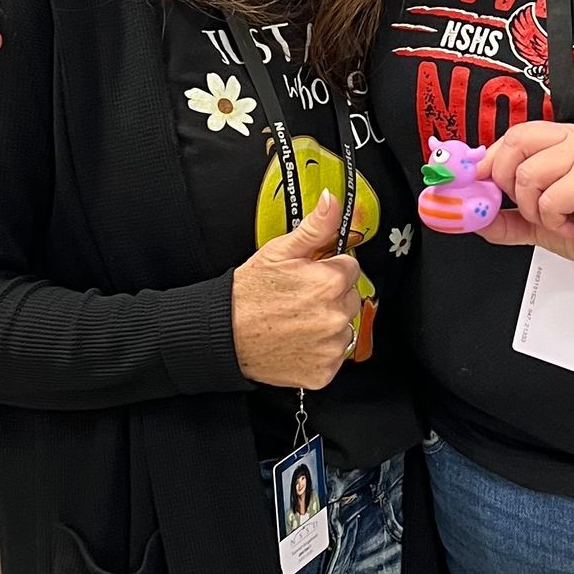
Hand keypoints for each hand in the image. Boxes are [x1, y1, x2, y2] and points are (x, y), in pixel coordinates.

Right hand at [231, 193, 364, 387]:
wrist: (223, 335)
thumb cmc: (247, 295)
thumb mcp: (279, 252)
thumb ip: (314, 227)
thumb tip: (332, 202)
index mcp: (329, 282)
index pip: (350, 268)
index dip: (329, 269)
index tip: (310, 276)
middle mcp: (336, 315)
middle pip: (350, 297)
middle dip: (331, 296)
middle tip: (300, 299)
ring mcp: (331, 346)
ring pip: (344, 327)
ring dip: (328, 324)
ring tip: (297, 321)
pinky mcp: (324, 371)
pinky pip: (333, 355)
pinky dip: (319, 351)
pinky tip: (297, 341)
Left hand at [478, 123, 573, 283]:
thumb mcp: (539, 221)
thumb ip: (505, 217)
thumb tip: (473, 216)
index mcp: (560, 140)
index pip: (512, 136)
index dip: (489, 162)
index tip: (478, 185)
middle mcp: (573, 139)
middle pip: (514, 143)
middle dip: (507, 183)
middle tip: (527, 207)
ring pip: (528, 175)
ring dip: (534, 208)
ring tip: (556, 218)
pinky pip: (550, 198)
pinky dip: (553, 220)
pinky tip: (571, 223)